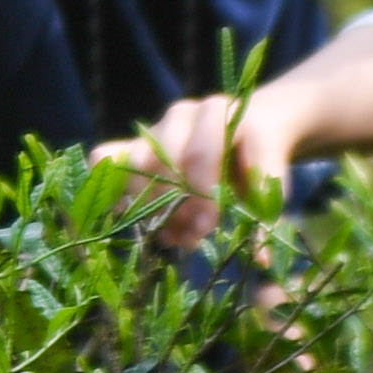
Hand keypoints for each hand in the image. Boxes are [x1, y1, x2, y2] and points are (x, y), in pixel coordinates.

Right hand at [101, 92, 298, 252]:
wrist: (250, 126)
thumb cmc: (257, 157)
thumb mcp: (269, 180)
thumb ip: (263, 212)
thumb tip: (260, 259)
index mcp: (220, 113)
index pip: (201, 153)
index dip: (204, 194)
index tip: (210, 227)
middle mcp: (185, 114)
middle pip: (168, 161)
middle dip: (180, 207)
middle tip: (193, 235)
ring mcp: (156, 127)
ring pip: (137, 163)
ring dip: (152, 207)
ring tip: (172, 234)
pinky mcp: (134, 142)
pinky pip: (104, 157)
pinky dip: (113, 188)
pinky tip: (134, 216)